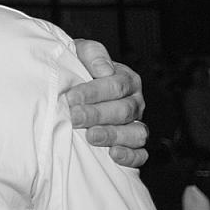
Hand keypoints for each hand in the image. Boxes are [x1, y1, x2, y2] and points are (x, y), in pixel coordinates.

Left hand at [66, 39, 147, 167]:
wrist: (69, 88)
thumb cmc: (76, 68)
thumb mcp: (80, 52)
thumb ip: (93, 54)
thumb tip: (104, 69)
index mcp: (126, 79)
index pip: (117, 85)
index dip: (94, 92)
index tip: (72, 97)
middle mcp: (135, 103)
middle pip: (124, 110)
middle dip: (97, 114)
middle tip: (75, 116)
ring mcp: (135, 125)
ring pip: (136, 133)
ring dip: (112, 135)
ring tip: (90, 136)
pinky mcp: (132, 146)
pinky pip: (140, 155)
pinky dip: (130, 156)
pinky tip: (113, 154)